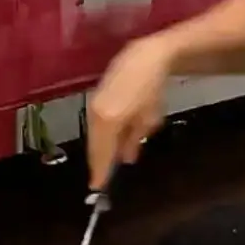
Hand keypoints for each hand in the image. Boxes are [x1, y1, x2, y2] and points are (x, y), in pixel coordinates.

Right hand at [86, 36, 172, 188]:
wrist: (146, 58)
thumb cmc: (151, 90)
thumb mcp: (148, 118)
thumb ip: (134, 140)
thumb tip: (126, 158)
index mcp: (109, 120)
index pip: (101, 152)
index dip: (100, 171)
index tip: (98, 187)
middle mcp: (96, 113)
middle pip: (94, 144)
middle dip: (97, 161)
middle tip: (100, 178)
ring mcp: (93, 103)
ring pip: (93, 133)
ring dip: (97, 149)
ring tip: (103, 162)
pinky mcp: (94, 96)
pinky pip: (94, 122)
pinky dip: (98, 135)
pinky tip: (105, 141)